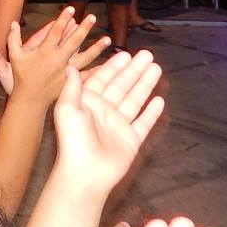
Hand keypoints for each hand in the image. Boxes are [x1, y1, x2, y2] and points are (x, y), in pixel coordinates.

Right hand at [0, 6, 108, 107]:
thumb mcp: (14, 56)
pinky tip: (107, 65)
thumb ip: (13, 38)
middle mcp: (58, 59)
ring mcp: (66, 71)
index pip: (56, 31)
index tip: (71, 9)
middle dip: (84, 28)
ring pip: (85, 57)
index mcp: (45, 51)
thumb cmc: (21, 76)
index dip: (63, 19)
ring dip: (96, 48)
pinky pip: (86, 74)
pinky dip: (96, 70)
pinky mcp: (70, 81)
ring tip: (107, 39)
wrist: (29, 99)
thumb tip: (12, 22)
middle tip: (92, 17)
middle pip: (74, 41)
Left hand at [51, 48, 164, 200]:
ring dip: (145, 85)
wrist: (85, 172)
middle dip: (135, 71)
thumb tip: (71, 66)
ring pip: (135, 100)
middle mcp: (105, 112)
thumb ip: (72, 87)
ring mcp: (119, 125)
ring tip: (156, 68)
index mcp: (88, 103)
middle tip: (148, 55)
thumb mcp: (67, 109)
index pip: (104, 80)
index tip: (126, 54)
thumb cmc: (72, 140)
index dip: (114, 67)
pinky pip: (144, 123)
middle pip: (122, 86)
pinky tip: (159, 100)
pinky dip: (152, 113)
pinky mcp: (131, 140)